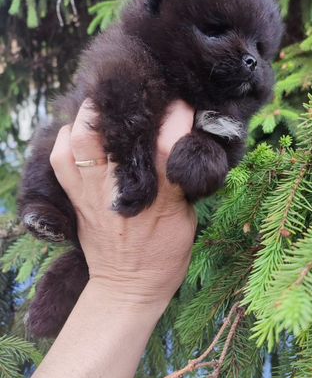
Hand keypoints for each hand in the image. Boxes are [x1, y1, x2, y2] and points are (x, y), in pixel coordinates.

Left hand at [49, 98, 196, 309]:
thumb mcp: (186, 217)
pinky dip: (66, 138)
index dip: (176, 114)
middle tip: (134, 89)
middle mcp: (122, 189)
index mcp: (160, 196)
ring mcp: (93, 193)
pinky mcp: (76, 199)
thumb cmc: (165, 254)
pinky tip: (79, 131)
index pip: (168, 142)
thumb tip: (181, 141)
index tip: (182, 102)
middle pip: (113, 133)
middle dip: (123, 104)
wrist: (128, 287)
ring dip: (89, 115)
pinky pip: (60, 159)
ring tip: (104, 105)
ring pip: (79, 140)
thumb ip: (181, 179)